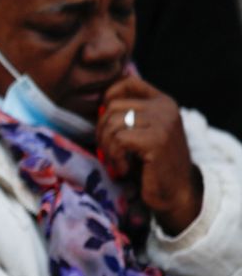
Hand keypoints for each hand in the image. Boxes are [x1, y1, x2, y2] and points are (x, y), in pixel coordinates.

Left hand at [96, 75, 202, 235]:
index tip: (107, 121)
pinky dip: (115, 156)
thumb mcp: (139, 132)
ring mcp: (163, 123)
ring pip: (112, 123)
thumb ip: (126, 114)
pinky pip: (119, 140)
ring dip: (106, 146)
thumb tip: (98, 102)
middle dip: (102, 131)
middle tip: (109, 151)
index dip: (109, 96)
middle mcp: (165, 108)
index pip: (128, 82)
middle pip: (112, 106)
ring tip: (116, 161)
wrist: (176, 194)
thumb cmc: (151, 164)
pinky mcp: (156, 140)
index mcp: (162, 102)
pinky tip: (123, 168)